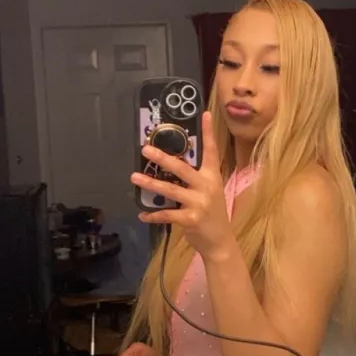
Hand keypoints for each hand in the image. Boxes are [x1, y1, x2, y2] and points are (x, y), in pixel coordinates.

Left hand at [131, 112, 233, 261]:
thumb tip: (172, 164)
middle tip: (146, 149)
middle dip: (163, 158)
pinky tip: (142, 214)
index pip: (211, 151)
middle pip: (182, 168)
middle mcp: (207, 186)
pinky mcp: (191, 219)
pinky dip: (153, 214)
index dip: (208, 133)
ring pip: (170, 190)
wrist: (220, 241)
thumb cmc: (212, 213)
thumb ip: (195, 179)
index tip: (204, 114)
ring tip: (135, 177)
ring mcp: (199, 203)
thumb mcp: (209, 191)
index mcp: (212, 176)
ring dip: (150, 184)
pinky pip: (167, 214)